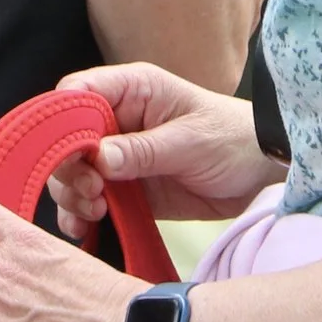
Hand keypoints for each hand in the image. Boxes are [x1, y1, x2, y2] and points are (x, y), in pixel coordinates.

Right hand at [49, 62, 282, 234]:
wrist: (259, 175)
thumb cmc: (231, 139)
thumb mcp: (190, 141)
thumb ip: (142, 149)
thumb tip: (97, 158)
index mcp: (132, 91)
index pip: (78, 92)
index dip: (62, 119)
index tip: (69, 154)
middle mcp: (117, 121)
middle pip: (66, 139)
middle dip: (68, 168)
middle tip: (93, 193)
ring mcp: (117, 158)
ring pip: (72, 174)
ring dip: (72, 196)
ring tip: (96, 212)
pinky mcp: (124, 191)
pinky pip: (89, 203)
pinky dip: (81, 217)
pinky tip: (86, 230)